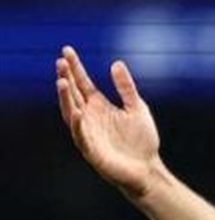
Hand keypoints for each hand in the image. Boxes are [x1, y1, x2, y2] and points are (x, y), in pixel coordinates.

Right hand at [55, 45, 161, 197]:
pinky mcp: (91, 151)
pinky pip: (81, 137)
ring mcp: (88, 133)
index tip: (67, 50)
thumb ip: (126, 88)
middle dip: (66, 78)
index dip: (75, 67)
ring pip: (71, 113)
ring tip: (62, 81)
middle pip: (73, 94)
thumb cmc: (141, 141)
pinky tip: (76, 113)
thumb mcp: (137, 108)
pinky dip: (77, 125)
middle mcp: (90, 117)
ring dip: (65, 98)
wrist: (147, 169)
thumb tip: (116, 62)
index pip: (82, 83)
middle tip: (60, 61)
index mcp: (99, 106)